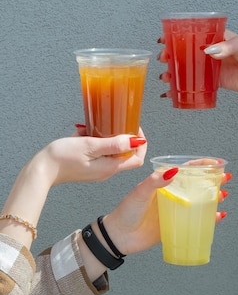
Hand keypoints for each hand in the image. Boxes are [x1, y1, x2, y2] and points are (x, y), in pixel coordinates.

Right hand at [33, 130, 147, 185]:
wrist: (41, 170)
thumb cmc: (63, 157)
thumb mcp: (90, 146)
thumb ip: (114, 144)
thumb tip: (136, 141)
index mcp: (110, 167)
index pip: (137, 158)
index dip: (140, 143)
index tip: (133, 128)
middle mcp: (106, 170)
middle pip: (126, 153)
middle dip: (124, 137)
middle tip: (116, 123)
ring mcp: (97, 169)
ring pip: (112, 151)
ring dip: (107, 137)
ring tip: (95, 128)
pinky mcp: (89, 166)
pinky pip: (99, 151)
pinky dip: (95, 140)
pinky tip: (84, 134)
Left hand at [101, 169, 230, 255]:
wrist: (118, 237)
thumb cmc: (126, 211)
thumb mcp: (139, 193)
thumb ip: (155, 181)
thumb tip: (173, 171)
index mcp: (164, 183)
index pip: (186, 170)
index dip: (202, 166)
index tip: (217, 164)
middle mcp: (172, 195)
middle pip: (197, 184)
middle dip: (212, 180)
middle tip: (226, 178)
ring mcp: (175, 210)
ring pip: (199, 201)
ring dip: (212, 198)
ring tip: (223, 196)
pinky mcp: (176, 226)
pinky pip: (195, 221)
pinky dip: (208, 219)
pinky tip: (218, 216)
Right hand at [157, 30, 237, 95]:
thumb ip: (227, 47)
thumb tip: (211, 51)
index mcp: (216, 37)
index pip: (192, 34)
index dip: (177, 36)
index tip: (164, 39)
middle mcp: (211, 51)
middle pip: (186, 51)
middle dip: (171, 55)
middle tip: (164, 59)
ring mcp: (211, 66)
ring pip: (188, 68)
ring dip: (174, 72)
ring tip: (165, 77)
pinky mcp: (215, 80)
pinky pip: (196, 83)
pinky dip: (184, 88)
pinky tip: (173, 92)